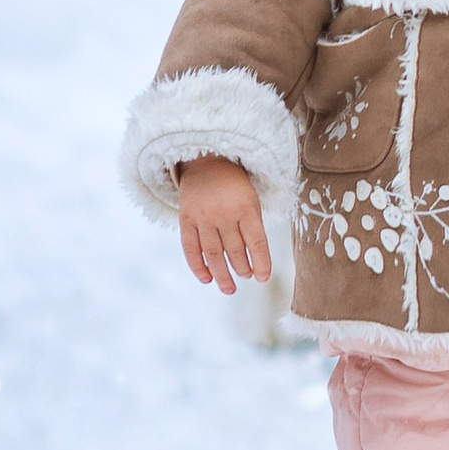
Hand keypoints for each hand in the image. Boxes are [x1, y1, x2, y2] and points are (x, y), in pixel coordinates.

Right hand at [177, 155, 271, 292]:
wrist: (206, 161)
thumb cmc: (234, 184)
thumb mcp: (251, 198)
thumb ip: (252, 225)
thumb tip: (255, 259)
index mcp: (246, 206)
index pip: (256, 241)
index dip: (261, 262)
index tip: (263, 278)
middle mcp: (224, 213)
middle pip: (234, 250)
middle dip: (242, 268)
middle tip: (246, 277)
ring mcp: (203, 217)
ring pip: (213, 253)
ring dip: (222, 274)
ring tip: (229, 288)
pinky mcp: (186, 219)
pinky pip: (190, 248)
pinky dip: (197, 266)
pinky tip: (206, 278)